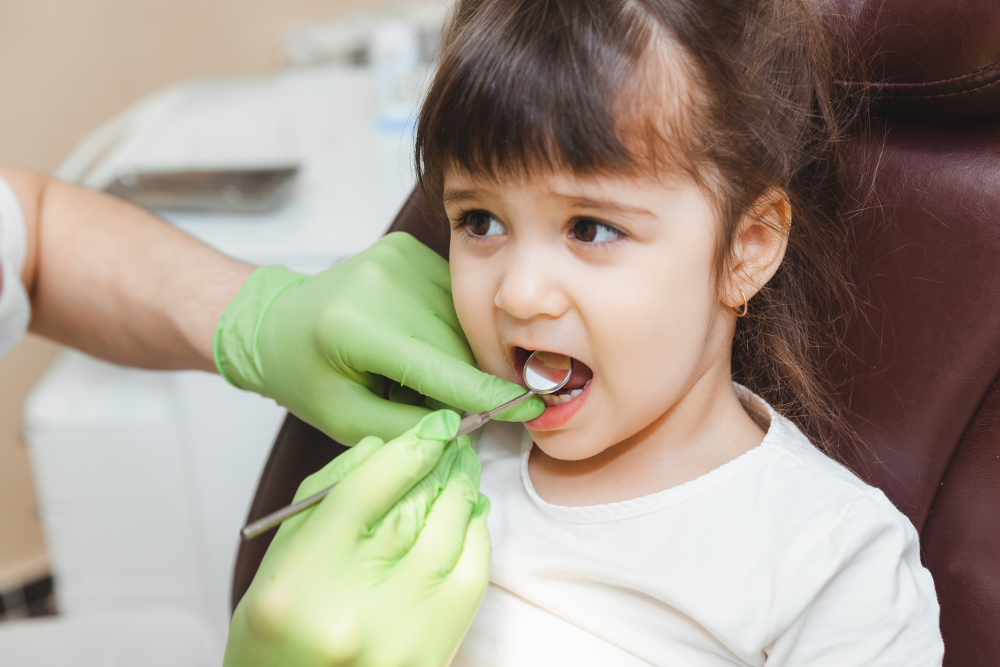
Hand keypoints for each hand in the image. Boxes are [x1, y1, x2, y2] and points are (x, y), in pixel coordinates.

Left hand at [213, 232, 542, 443]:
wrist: (277, 320)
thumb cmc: (306, 375)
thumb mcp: (346, 420)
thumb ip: (408, 429)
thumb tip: (469, 426)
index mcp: (356, 327)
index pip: (440, 368)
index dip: (488, 394)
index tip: (529, 409)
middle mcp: (380, 282)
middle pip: (457, 344)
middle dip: (464, 381)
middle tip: (447, 405)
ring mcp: (397, 257)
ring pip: (462, 321)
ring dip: (458, 353)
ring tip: (418, 370)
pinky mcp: (408, 248)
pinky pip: (454, 300)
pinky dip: (450, 328)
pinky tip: (422, 339)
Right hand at [223, 411, 489, 666]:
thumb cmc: (278, 640)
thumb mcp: (277, 564)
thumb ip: (324, 499)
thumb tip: (381, 448)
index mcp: (299, 580)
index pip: (367, 489)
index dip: (409, 447)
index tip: (433, 426)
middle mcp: (351, 608)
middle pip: (413, 508)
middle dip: (442, 464)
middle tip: (455, 441)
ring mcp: (398, 636)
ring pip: (448, 536)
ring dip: (462, 494)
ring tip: (462, 471)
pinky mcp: (432, 652)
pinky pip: (471, 576)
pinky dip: (475, 536)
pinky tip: (470, 515)